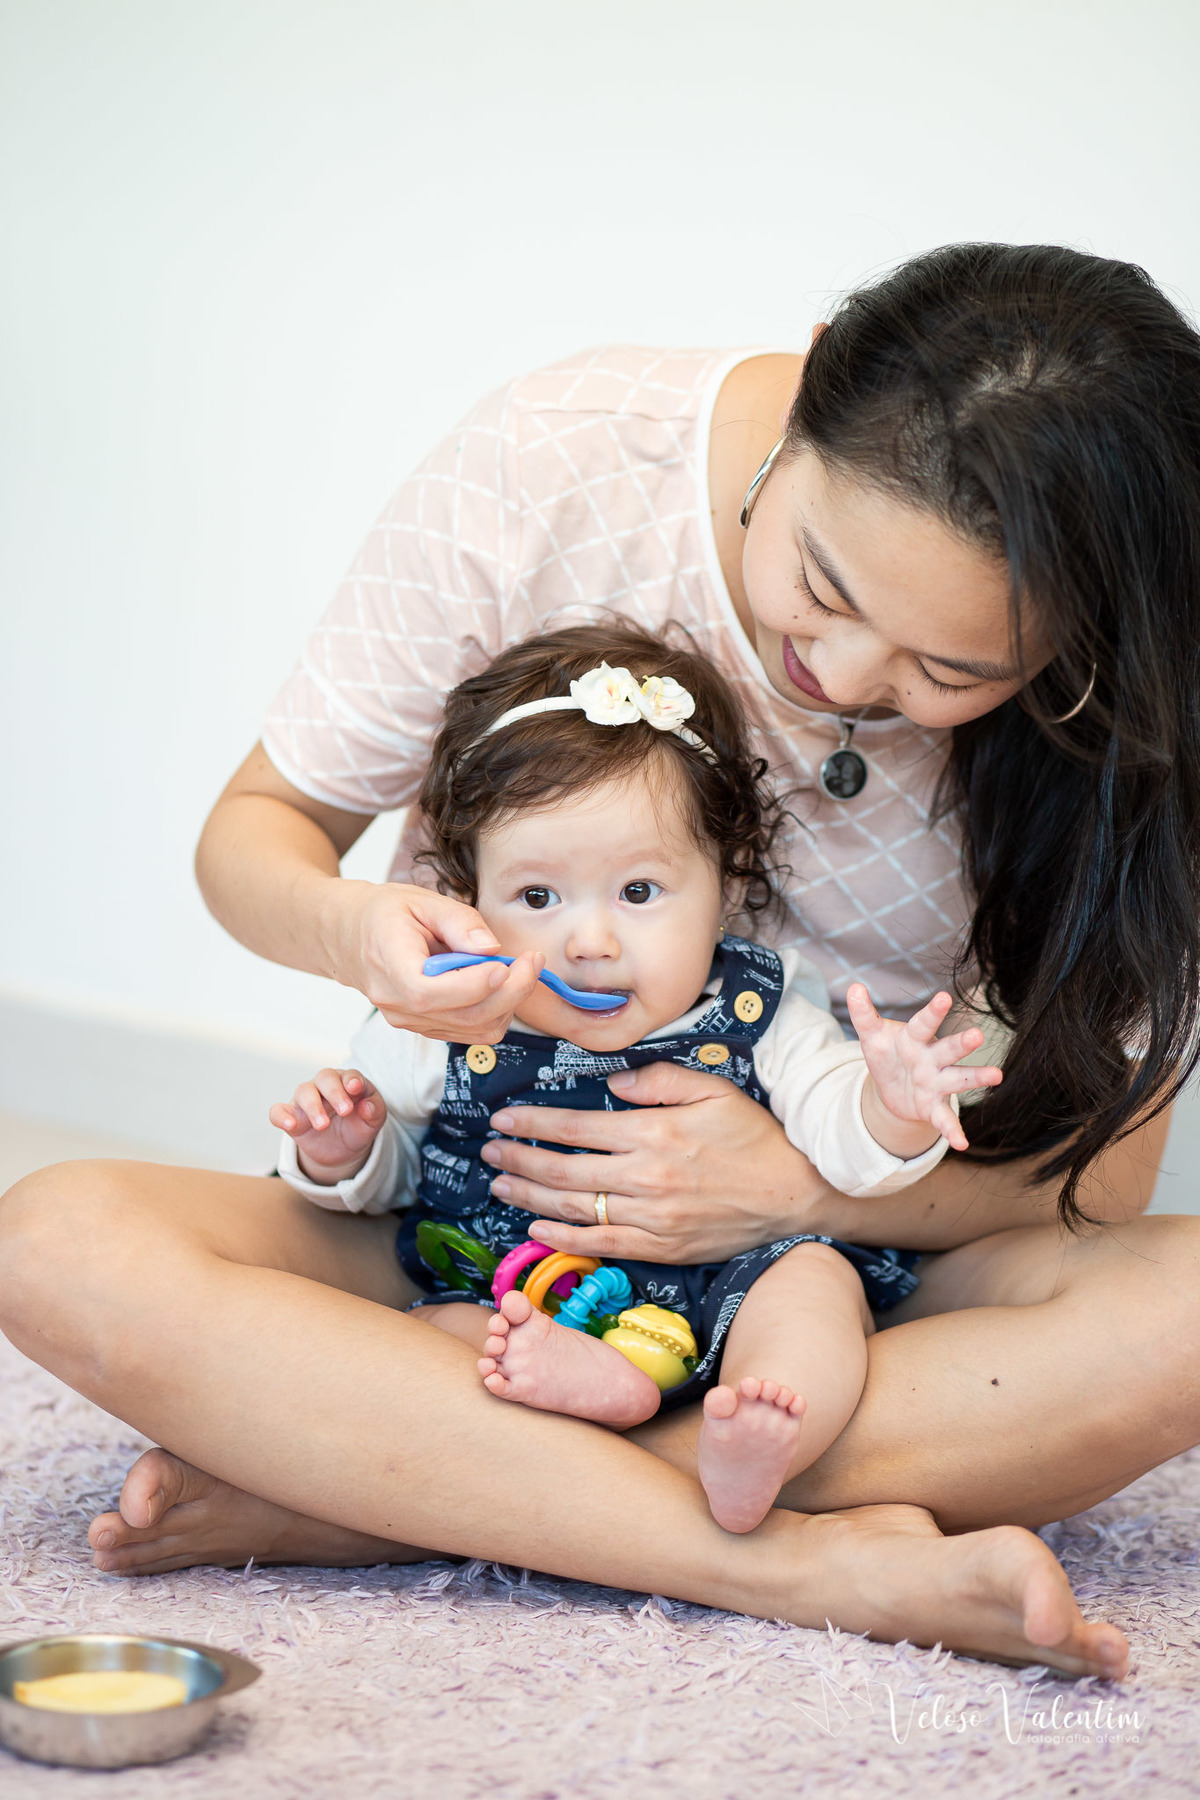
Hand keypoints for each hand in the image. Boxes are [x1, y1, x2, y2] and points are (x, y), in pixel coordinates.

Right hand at [269, 1069, 385, 1182]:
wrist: (344, 1149)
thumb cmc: (359, 1125)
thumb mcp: (374, 1120)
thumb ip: (374, 1110)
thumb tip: (366, 1106)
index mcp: (347, 1082)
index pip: (348, 1075)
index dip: (352, 1080)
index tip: (356, 1088)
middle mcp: (325, 1086)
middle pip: (325, 1078)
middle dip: (335, 1093)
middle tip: (345, 1111)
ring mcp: (306, 1100)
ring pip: (304, 1091)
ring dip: (313, 1106)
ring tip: (323, 1125)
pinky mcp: (291, 1117)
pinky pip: (278, 1111)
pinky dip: (281, 1116)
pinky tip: (289, 1124)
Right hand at [333, 881, 543, 1044]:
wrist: (348, 936)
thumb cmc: (383, 913)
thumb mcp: (419, 900)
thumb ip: (458, 921)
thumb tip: (490, 948)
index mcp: (391, 969)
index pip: (433, 993)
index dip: (476, 984)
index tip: (507, 963)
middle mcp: (399, 1005)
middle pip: (465, 1016)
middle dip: (511, 992)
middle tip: (533, 961)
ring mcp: (411, 1021)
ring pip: (475, 1030)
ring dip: (508, 1003)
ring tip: (521, 968)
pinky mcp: (425, 1027)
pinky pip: (470, 1031)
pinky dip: (495, 1010)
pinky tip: (501, 981)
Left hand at [479, 1062, 832, 1262]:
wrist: (795, 1194)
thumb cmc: (755, 1138)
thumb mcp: (713, 1090)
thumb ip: (660, 1080)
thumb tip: (614, 1082)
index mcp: (655, 1133)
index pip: (578, 1127)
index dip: (535, 1124)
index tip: (504, 1119)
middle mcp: (647, 1178)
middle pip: (565, 1171)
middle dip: (520, 1161)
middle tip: (490, 1152)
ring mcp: (653, 1217)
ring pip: (575, 1210)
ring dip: (530, 1199)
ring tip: (500, 1187)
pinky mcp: (663, 1247)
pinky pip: (602, 1245)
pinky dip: (564, 1240)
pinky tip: (537, 1231)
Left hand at [845, 985, 1002, 1155]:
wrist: (893, 1089)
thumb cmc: (888, 1054)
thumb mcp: (871, 1036)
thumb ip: (863, 1014)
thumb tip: (854, 986)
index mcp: (916, 1038)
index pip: (924, 1023)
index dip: (934, 1011)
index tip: (944, 997)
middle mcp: (933, 1059)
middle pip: (949, 1049)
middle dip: (962, 1043)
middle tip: (977, 1036)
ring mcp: (937, 1083)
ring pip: (959, 1079)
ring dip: (976, 1078)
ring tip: (997, 1075)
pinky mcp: (934, 1107)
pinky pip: (945, 1120)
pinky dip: (953, 1131)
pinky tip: (962, 1143)